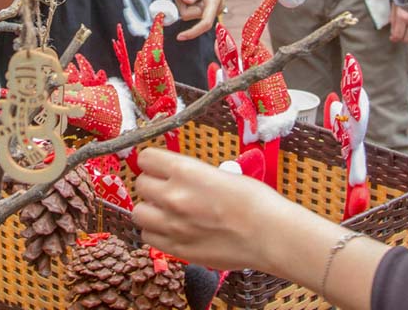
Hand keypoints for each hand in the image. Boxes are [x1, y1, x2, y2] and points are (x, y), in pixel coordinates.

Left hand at [132, 148, 286, 270]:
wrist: (269, 235)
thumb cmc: (254, 202)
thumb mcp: (219, 174)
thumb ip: (190, 175)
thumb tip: (174, 177)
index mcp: (185, 171)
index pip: (146, 158)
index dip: (152, 162)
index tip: (158, 167)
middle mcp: (172, 196)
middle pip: (141, 185)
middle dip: (152, 186)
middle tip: (166, 190)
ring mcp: (172, 224)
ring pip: (138, 213)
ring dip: (150, 210)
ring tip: (165, 212)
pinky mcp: (177, 248)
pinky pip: (148, 237)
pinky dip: (155, 232)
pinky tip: (171, 230)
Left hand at [177, 0, 225, 40]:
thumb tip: (186, 1)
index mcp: (215, 1)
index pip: (205, 23)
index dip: (192, 32)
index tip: (180, 36)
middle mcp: (216, 8)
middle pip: (192, 16)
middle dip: (183, 5)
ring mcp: (213, 8)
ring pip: (192, 13)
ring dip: (186, 4)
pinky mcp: (209, 7)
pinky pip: (195, 10)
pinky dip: (189, 3)